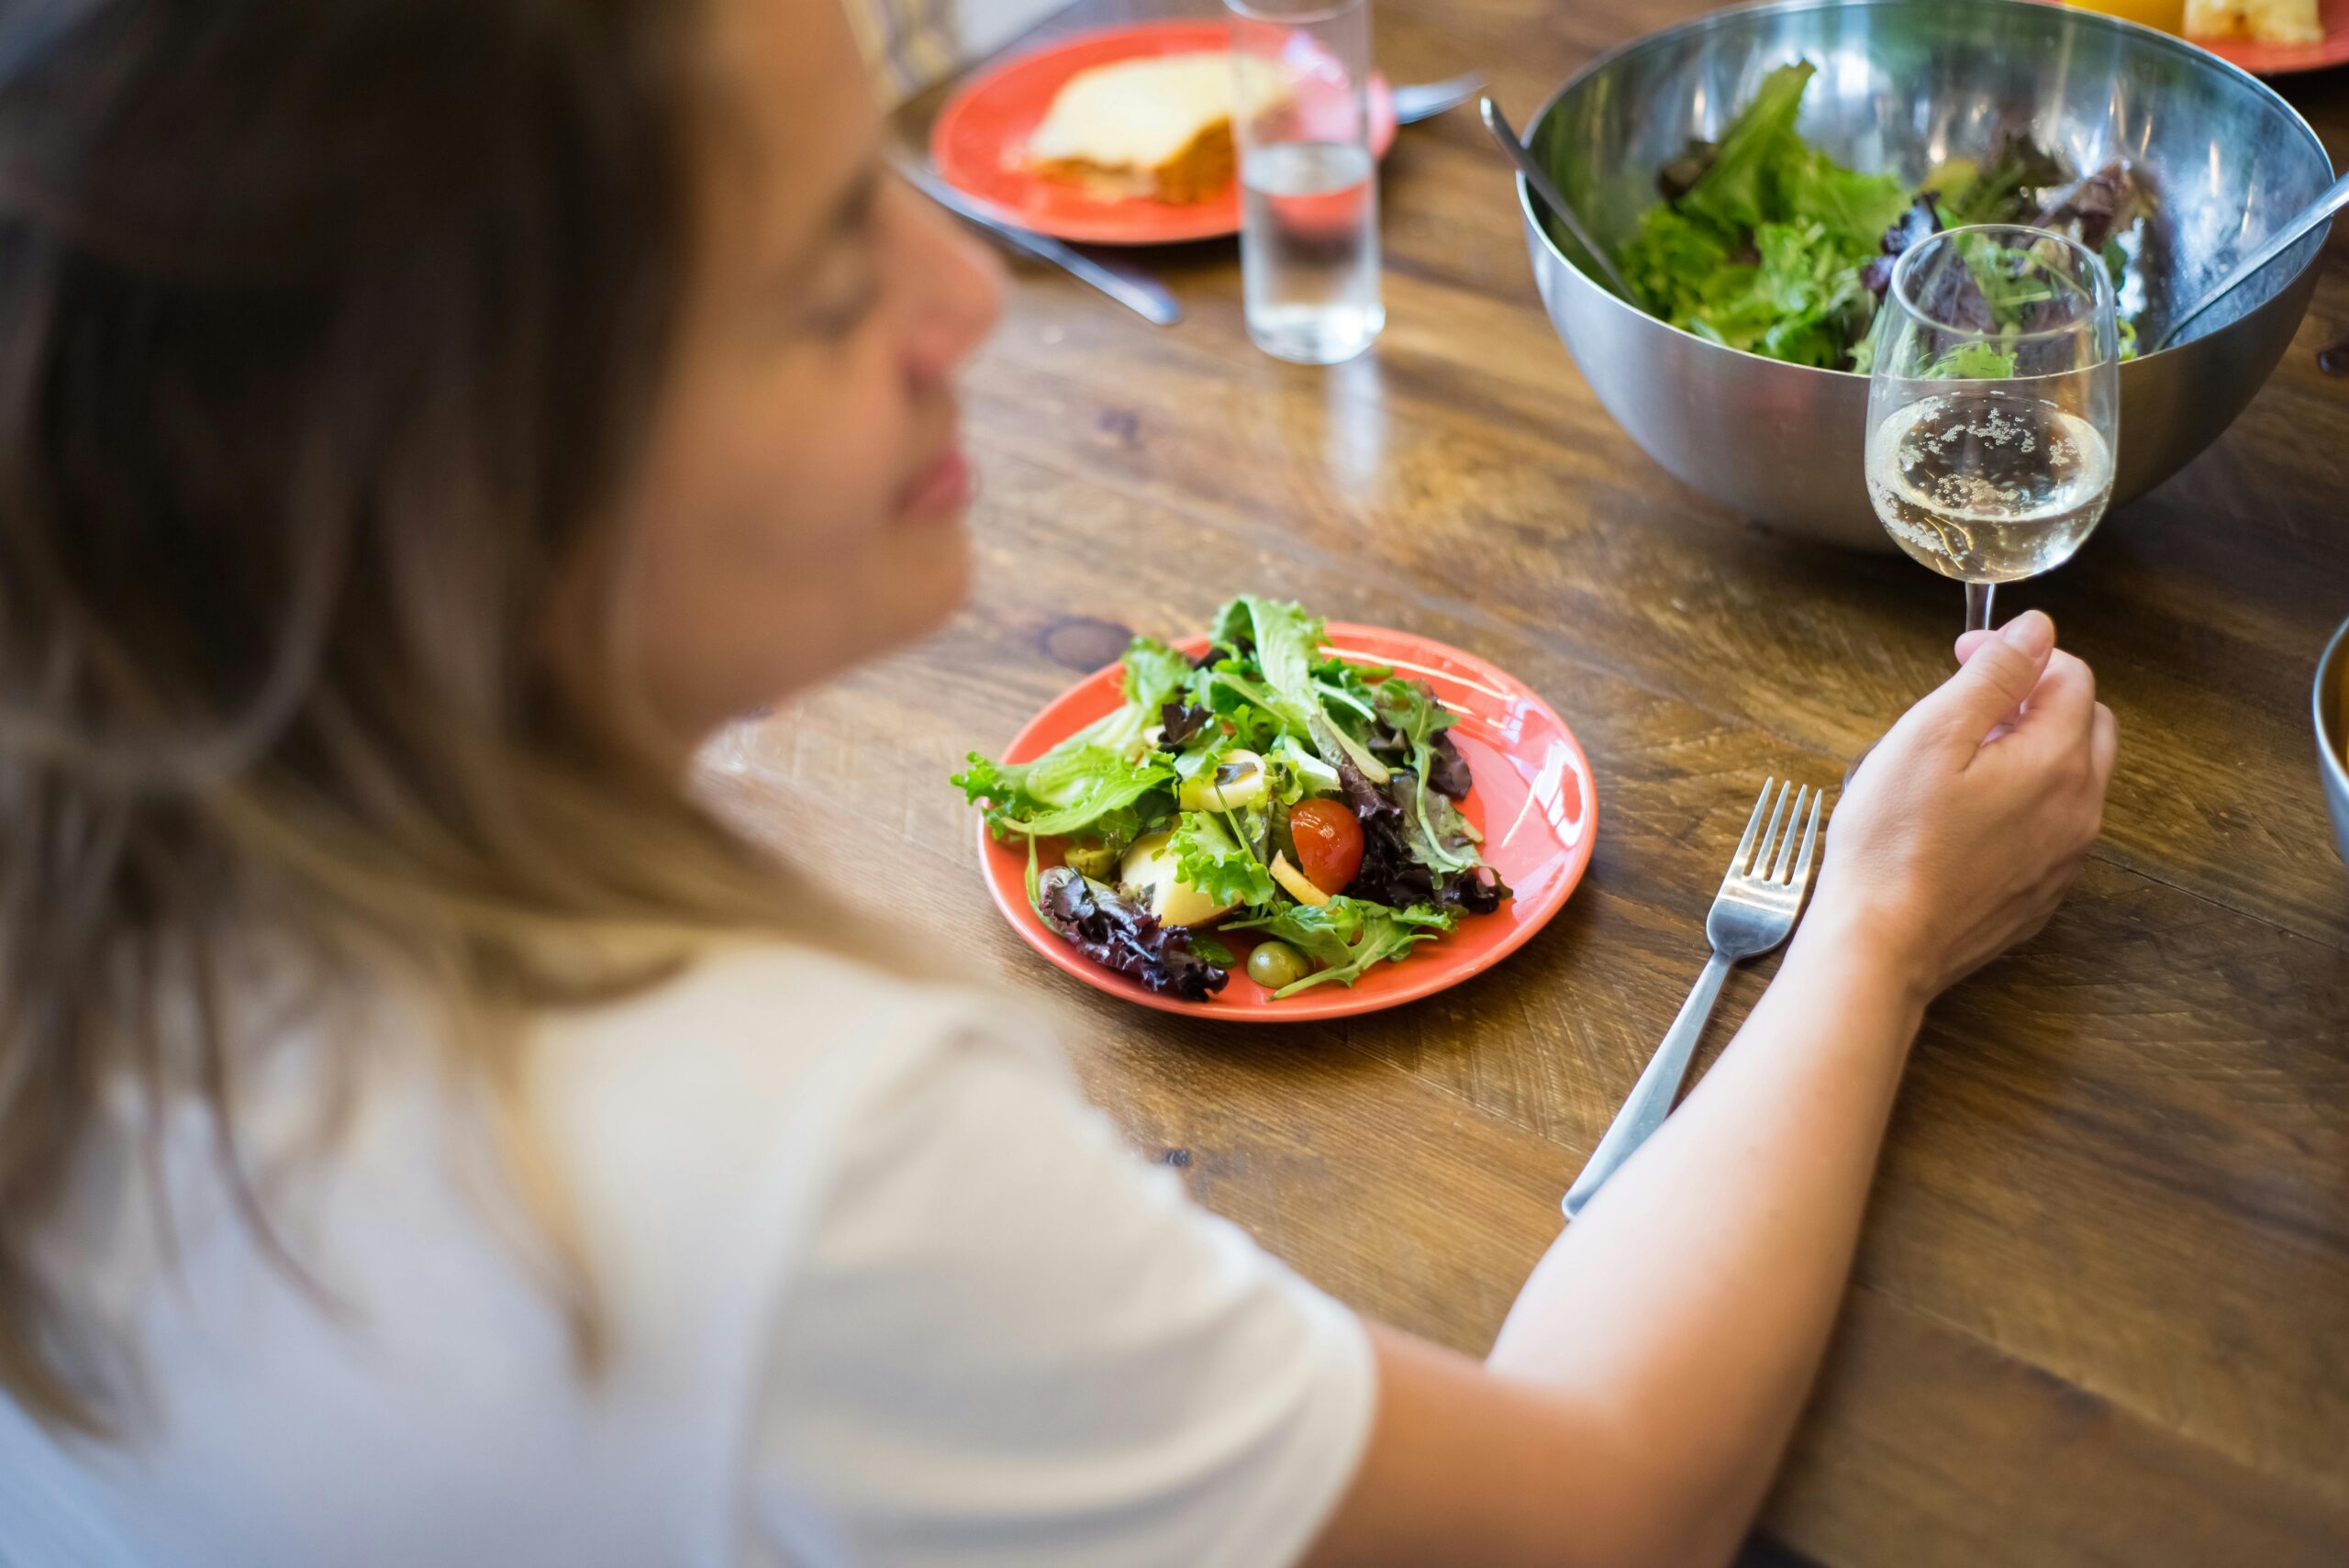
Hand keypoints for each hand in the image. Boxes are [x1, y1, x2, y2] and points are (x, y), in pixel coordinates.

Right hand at [1806, 610, 2116, 999]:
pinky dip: (2025, 803)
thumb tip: (2037, 630)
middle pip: (2087, 724)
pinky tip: (1966, 816)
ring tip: (1960, 760)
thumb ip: (1994, 676)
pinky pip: (2053, 829)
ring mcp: (2065, 859)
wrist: (1882, 945)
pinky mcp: (2041, 895)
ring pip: (2073, 779)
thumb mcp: (1931, 736)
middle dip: (2036, 697)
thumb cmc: (1893, 841)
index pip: (2071, 676)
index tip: (1962, 657)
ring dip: (2032, 751)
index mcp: (2058, 762)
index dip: (2017, 653)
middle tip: (1967, 706)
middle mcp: (2080, 810)